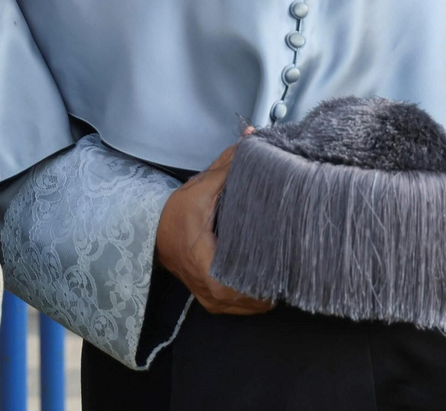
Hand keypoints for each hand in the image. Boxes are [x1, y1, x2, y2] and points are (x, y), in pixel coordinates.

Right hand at [156, 135, 272, 314]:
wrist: (151, 236)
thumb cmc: (174, 216)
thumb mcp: (199, 189)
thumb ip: (226, 168)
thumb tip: (251, 140)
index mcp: (210, 268)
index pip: (253, 281)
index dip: (275, 269)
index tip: (290, 252)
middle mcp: (214, 294)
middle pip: (260, 297)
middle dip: (277, 279)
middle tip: (294, 255)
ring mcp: (215, 303)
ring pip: (255, 305)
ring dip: (269, 288)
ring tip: (284, 264)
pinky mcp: (216, 304)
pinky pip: (245, 306)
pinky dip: (257, 293)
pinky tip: (266, 274)